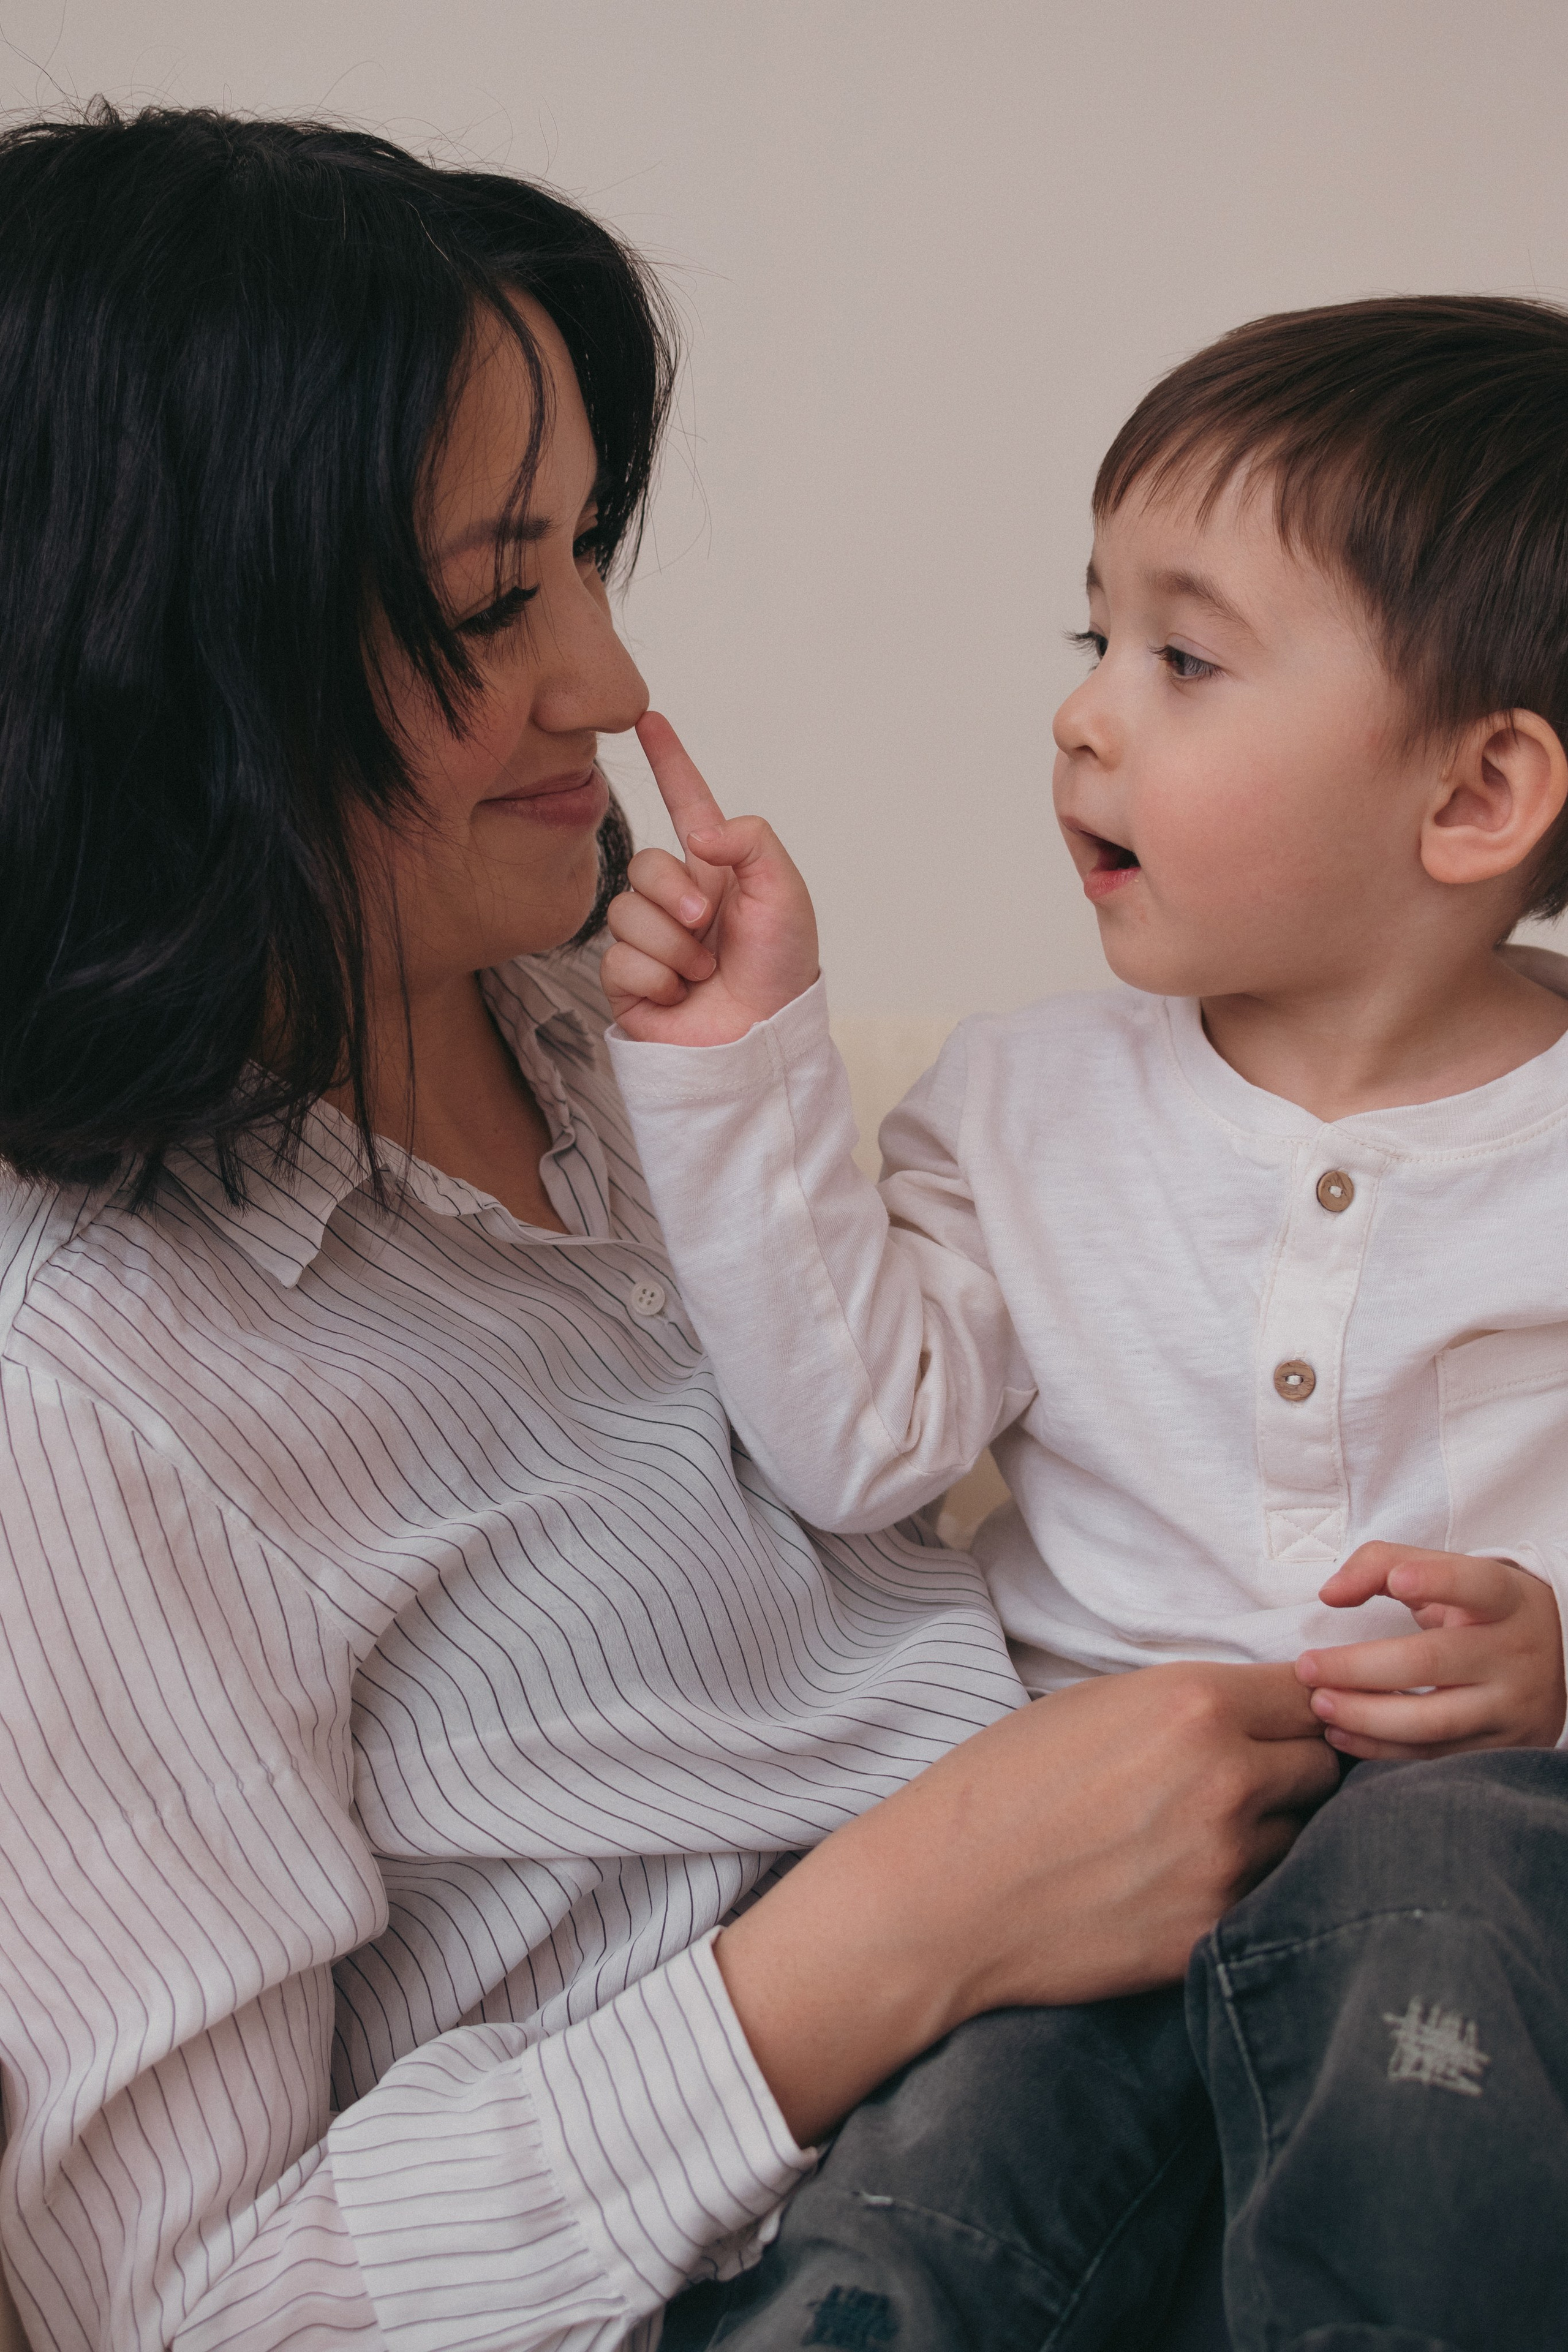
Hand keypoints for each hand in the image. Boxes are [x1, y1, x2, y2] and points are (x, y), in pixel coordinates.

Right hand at [601, 711, 820, 1044]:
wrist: (764, 1040)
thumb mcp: (785, 891)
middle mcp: (678, 901)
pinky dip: (656, 978)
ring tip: (703, 972)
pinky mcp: (628, 982)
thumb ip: (748, 839)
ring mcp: (650, 940)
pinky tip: (680, 995)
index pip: (686, 802)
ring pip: (626, 913)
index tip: (647, 718)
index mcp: (715, 871)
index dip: (669, 760)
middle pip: (643, 862)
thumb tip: (695, 835)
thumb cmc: (783, 970)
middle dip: (673, 894)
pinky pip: (618, 959)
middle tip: (707, 929)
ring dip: (672, 946)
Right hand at [716, 1660, 1335, 2144]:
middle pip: (1324, 1765)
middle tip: (1247, 1777)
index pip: (1308, 1693)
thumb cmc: (1000, 1787)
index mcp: (1193, 1705)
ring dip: (1274, 1832)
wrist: (941, 1898)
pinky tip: (1183, 1881)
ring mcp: (1226, 1864)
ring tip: (1202, 1834)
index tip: (1285, 1717)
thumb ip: (1184, 1704)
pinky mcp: (1213, 1933)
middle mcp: (1226, 1779)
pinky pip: (1267, 1898)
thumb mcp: (1091, 1705)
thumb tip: (1254, 1710)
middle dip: (1296, 1767)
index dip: (1301, 1704)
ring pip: (1303, 1836)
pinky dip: (1243, 1888)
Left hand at [1296, 1539, 1566, 1760]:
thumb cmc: (1479, 1611)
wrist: (1553, 1663)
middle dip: (1360, 1668)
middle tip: (1307, 1668)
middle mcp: (1514, 1654)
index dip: (1438, 1581)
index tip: (1398, 1582)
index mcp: (1505, 1600)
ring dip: (1366, 1716)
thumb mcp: (1447, 1573)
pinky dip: (1381, 1750)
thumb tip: (1330, 1594)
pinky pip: (1434, 1756)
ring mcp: (1511, 1707)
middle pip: (1432, 1662)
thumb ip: (1382, 1565)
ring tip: (1320, 1704)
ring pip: (1432, 1721)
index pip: (1476, 1585)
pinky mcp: (1501, 1748)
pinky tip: (1341, 1734)